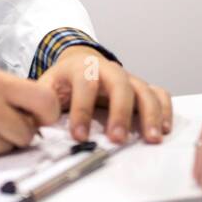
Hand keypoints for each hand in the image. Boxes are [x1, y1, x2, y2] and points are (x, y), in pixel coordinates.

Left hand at [37, 47, 171, 144]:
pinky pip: (159, 93)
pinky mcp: (141, 87)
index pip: (85, 84)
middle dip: (120, 112)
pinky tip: (164, 129)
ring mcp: (128, 77)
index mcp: (82, 67)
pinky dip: (165, 109)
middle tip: (117, 139)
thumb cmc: (63, 81)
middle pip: (120, 84)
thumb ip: (41, 105)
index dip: (82, 110)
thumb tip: (36, 125)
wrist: (77, 63)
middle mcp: (108, 69)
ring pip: (144, 90)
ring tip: (151, 139)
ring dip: (150, 114)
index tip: (79, 136)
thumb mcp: (46, 88)